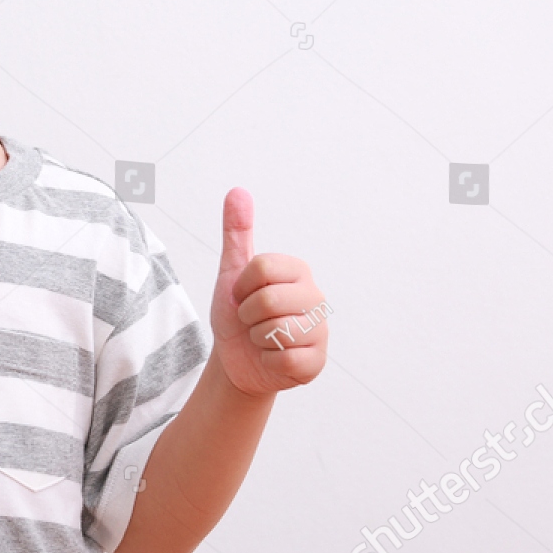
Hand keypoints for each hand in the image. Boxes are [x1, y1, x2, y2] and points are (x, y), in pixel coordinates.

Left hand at [209, 187, 326, 398]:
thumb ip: (237, 233)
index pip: (261, 268)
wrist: (238, 361)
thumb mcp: (233, 272)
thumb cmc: (238, 315)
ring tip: (263, 338)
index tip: (242, 295)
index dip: (241, 287)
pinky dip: (269, 361)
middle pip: (267, 300)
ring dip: (257, 338)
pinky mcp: (317, 361)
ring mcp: (320, 330)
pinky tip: (273, 358)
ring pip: (275, 330)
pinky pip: (285, 359)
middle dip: (247, 314)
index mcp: (297, 270)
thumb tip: (237, 191)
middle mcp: (315, 297)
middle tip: (251, 320)